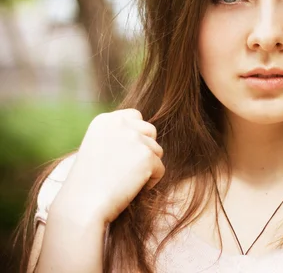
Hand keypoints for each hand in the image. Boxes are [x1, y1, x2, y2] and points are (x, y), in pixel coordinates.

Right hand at [53, 109, 164, 224]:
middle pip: (150, 131)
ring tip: (125, 181)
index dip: (135, 136)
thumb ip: (117, 136)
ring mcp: (135, 138)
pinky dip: (151, 182)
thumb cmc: (87, 184)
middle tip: (126, 170)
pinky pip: (160, 169)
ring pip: (157, 151)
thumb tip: (144, 133)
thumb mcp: (96, 149)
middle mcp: (120, 124)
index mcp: (104, 120)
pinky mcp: (147, 156)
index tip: (123, 155)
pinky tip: (130, 189)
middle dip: (145, 149)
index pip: (135, 116)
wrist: (82, 206)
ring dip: (147, 167)